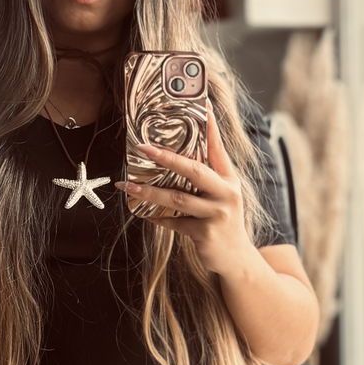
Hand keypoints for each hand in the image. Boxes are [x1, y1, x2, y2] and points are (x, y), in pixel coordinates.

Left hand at [113, 106, 254, 276]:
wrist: (236, 259)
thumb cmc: (224, 221)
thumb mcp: (221, 195)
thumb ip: (207, 176)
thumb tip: (177, 156)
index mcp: (229, 179)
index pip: (218, 147)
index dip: (210, 127)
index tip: (201, 105)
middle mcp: (226, 193)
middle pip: (194, 170)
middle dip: (166, 157)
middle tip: (143, 147)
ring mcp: (217, 214)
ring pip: (177, 198)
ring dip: (149, 191)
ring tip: (127, 184)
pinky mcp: (205, 234)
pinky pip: (174, 222)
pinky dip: (158, 218)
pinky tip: (144, 213)